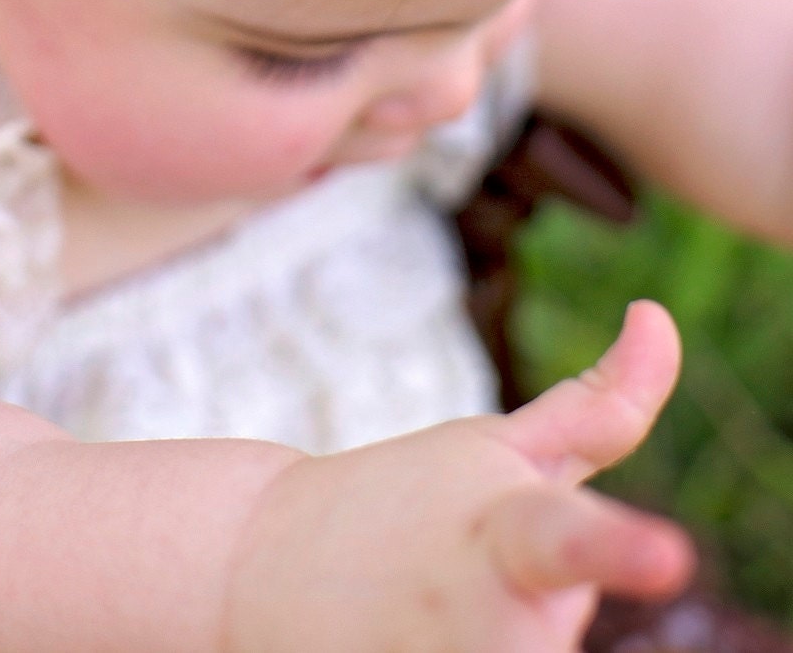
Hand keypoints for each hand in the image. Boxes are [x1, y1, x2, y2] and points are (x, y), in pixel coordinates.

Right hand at [224, 300, 693, 652]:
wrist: (262, 560)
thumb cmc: (408, 499)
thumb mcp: (498, 448)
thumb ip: (596, 408)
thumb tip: (656, 313)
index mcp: (511, 535)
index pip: (569, 539)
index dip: (621, 549)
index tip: (671, 556)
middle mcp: (488, 619)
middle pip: (562, 630)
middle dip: (532, 613)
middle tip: (461, 593)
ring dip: (487, 639)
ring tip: (424, 622)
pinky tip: (406, 638)